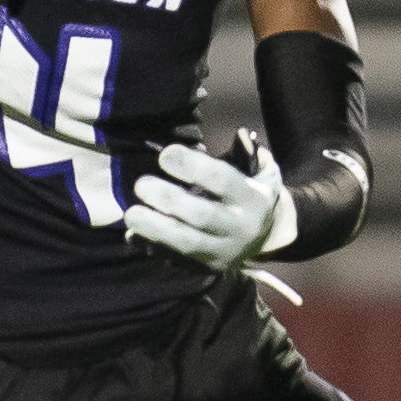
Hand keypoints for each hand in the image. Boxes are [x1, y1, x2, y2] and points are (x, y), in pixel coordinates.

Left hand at [123, 135, 291, 273]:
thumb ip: (250, 152)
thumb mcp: (264, 171)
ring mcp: (225, 251)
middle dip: (169, 199)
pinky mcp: (209, 266)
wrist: (269, 237)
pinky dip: (154, 247)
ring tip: (131, 214)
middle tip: (141, 184)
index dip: (193, 167)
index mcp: (253, 199)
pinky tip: (133, 235)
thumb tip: (239, 134)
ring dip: (155, 228)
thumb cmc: (255, 193)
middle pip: (202, 215)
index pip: (223, 180)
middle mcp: (241, 227)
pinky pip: (178, 259)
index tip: (165, 156)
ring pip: (188, 243)